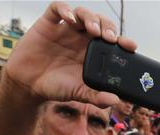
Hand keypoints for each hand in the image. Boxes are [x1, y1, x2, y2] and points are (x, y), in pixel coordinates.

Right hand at [4, 2, 136, 106]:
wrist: (28, 84)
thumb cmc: (56, 86)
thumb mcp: (78, 93)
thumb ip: (96, 97)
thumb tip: (115, 100)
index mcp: (93, 53)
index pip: (112, 41)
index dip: (123, 40)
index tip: (131, 46)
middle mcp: (82, 38)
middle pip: (100, 23)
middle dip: (108, 26)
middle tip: (110, 38)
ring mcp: (65, 29)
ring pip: (83, 13)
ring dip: (90, 18)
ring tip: (93, 30)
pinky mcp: (48, 24)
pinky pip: (57, 8)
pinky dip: (65, 9)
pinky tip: (70, 18)